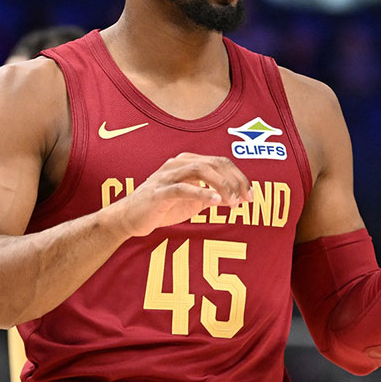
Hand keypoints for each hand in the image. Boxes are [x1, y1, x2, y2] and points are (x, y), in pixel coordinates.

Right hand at [108, 152, 252, 237]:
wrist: (129, 219)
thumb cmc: (161, 208)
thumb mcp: (192, 201)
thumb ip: (211, 195)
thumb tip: (233, 197)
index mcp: (188, 162)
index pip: (220, 162)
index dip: (239, 177)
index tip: (251, 195)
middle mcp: (178, 164)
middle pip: (215, 163)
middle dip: (235, 180)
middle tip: (247, 199)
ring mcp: (167, 176)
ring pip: (201, 170)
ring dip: (222, 185)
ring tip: (233, 202)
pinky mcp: (159, 191)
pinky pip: (183, 187)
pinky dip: (202, 192)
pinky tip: (216, 201)